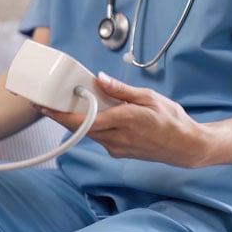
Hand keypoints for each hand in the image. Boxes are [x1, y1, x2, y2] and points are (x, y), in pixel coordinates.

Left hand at [36, 72, 208, 167]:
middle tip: (45, 102)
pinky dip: (91, 126)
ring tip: (66, 105)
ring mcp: (117, 148)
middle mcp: (117, 138)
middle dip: (61, 116)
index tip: (44, 106)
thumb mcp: (149, 98)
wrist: (187, 147)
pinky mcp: (118, 152)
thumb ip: (121, 90)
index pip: (84, 120)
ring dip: (76, 121)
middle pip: (80, 127)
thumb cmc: (172, 121)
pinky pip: (98, 137)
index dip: (60, 115)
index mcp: (125, 121)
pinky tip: (91, 115)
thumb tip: (100, 79)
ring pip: (88, 132)